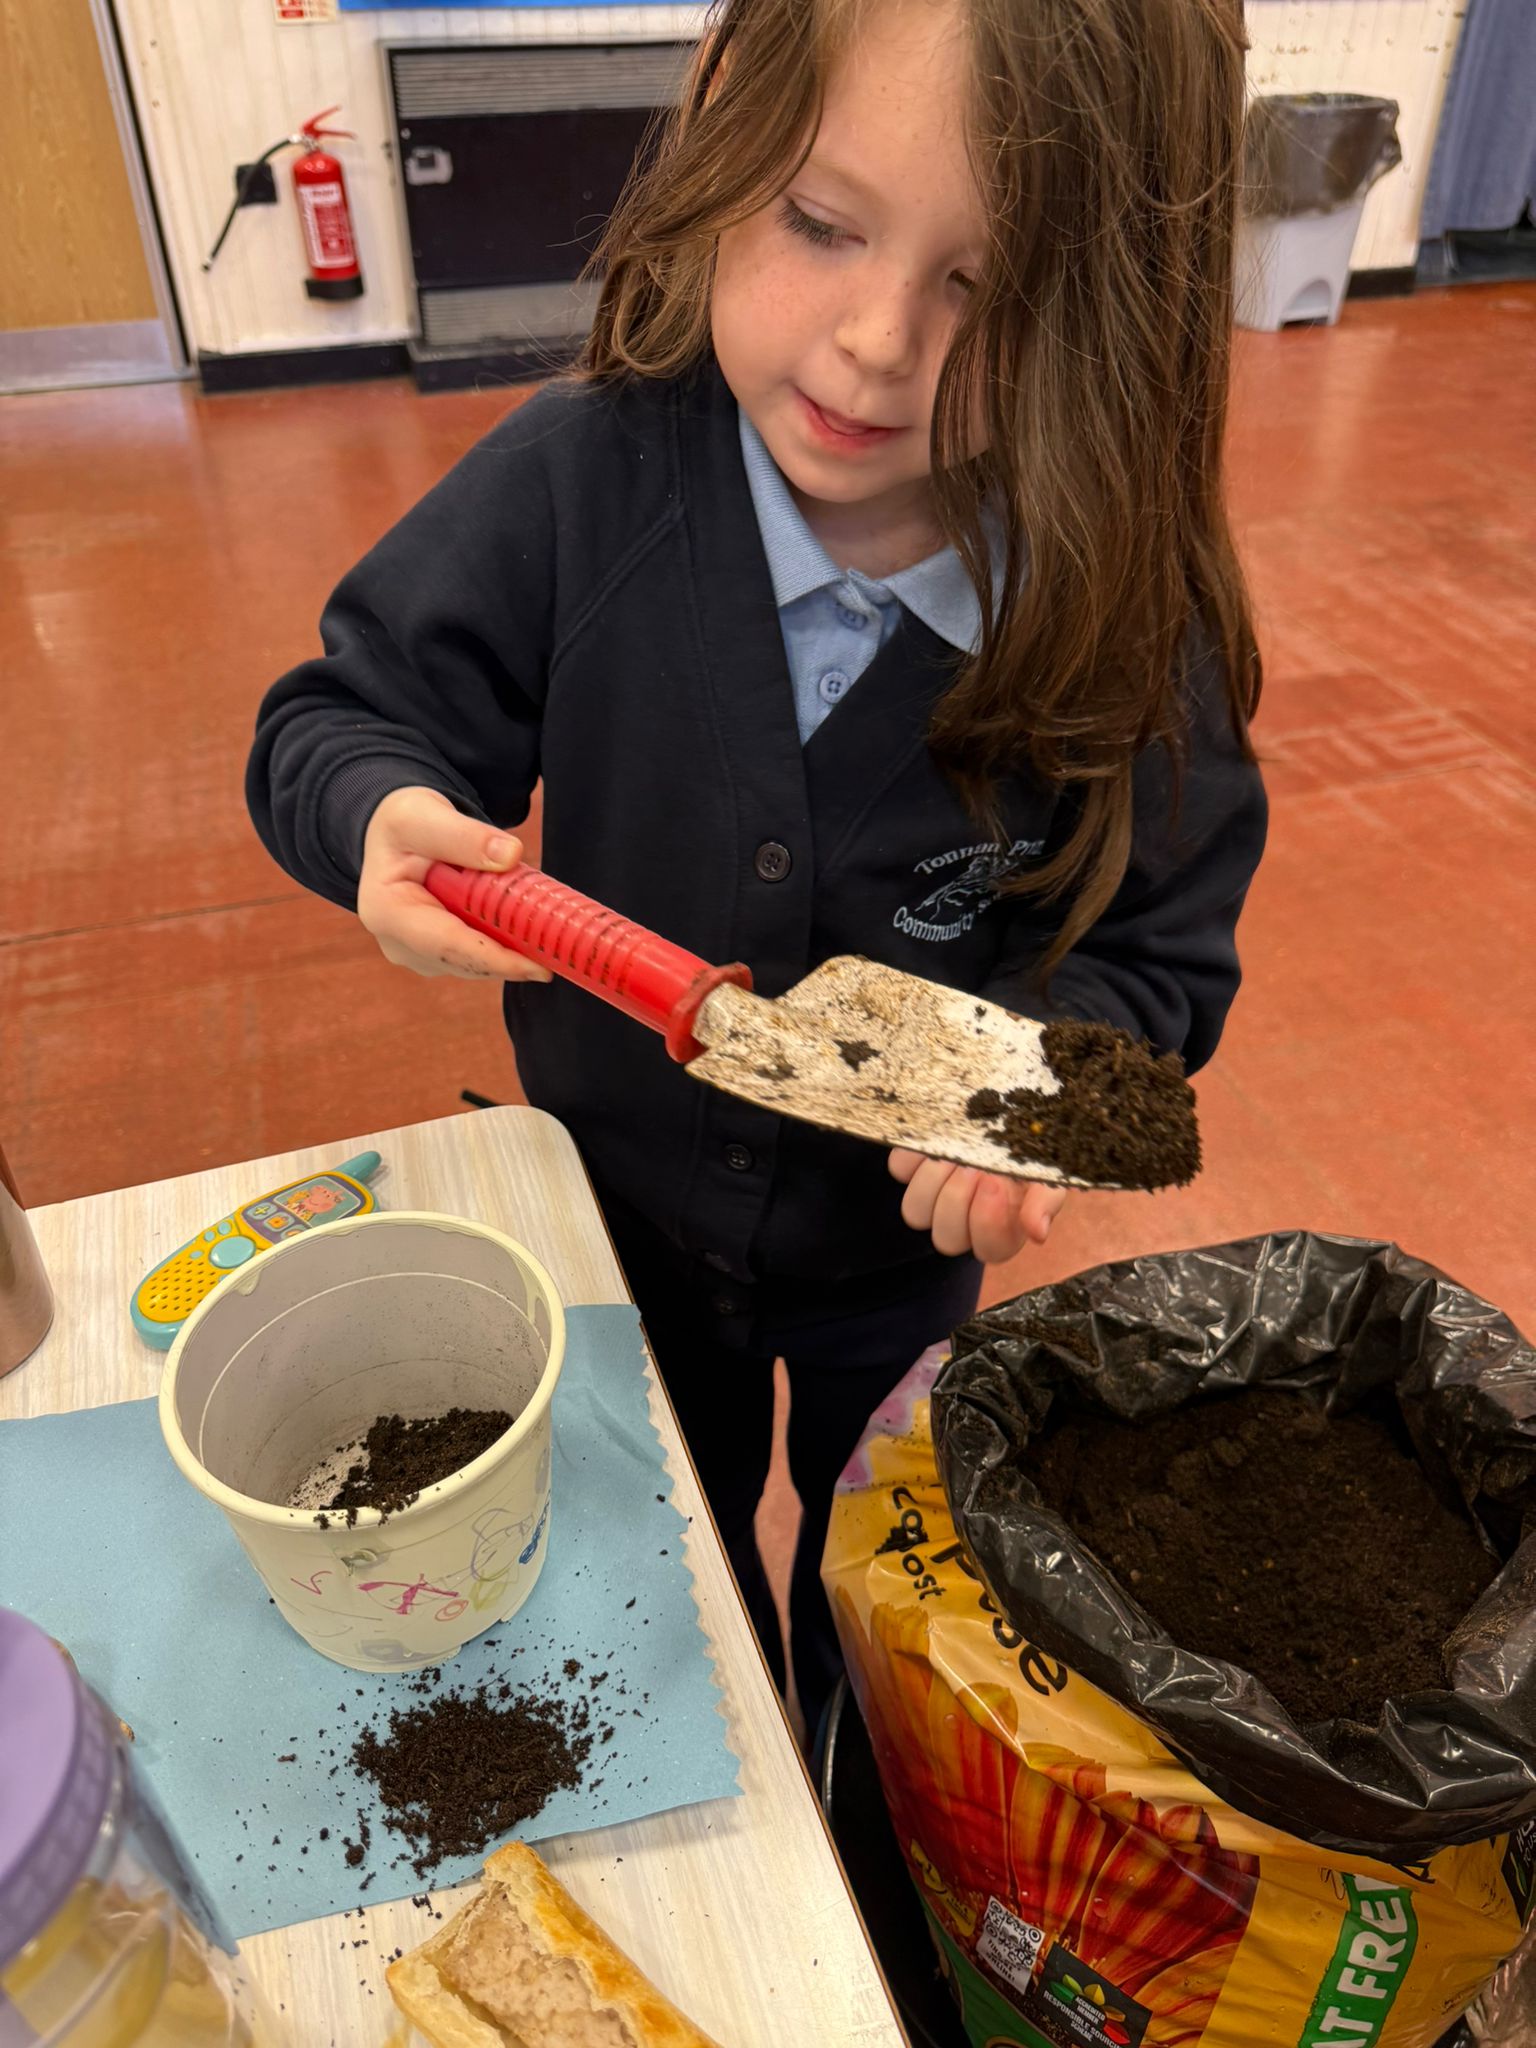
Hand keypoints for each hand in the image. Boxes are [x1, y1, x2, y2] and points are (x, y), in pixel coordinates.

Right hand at [357, 787, 552, 982]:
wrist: (395, 835)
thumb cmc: (405, 823)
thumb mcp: (426, 816)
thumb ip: (465, 835)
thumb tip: (511, 854)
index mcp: (387, 912)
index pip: (448, 945)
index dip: (496, 960)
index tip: (539, 967)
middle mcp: (398, 943)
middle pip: (467, 961)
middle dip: (513, 959)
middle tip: (561, 950)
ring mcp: (418, 953)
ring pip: (476, 963)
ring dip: (512, 950)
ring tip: (546, 934)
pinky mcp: (437, 955)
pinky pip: (478, 956)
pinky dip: (504, 946)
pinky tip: (529, 932)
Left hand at [889, 1149, 1067, 1263]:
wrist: (1015, 1097)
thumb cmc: (1037, 1141)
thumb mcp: (1052, 1167)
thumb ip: (1047, 1201)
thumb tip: (1037, 1233)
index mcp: (1003, 1227)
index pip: (989, 1250)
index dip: (989, 1225)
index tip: (996, 1186)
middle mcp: (964, 1217)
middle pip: (946, 1238)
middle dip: (960, 1201)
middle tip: (978, 1168)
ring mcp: (934, 1192)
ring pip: (915, 1212)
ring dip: (935, 1183)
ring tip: (957, 1152)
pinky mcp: (911, 1163)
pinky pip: (899, 1169)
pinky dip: (916, 1155)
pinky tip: (940, 1138)